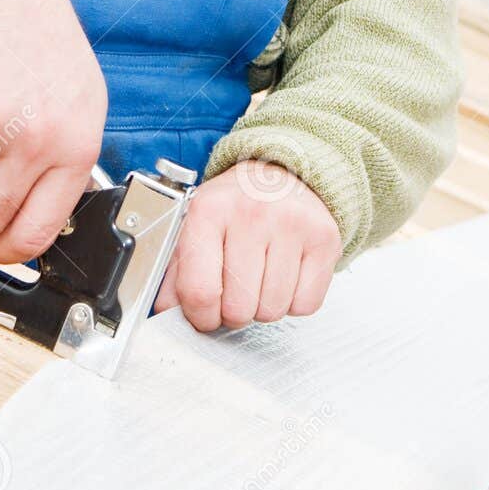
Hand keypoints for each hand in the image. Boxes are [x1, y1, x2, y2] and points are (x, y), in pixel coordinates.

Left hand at [152, 159, 342, 331]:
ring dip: (264, 306)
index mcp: (209, 210)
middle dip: (234, 311)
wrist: (280, 172)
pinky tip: (285, 273)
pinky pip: (305, 305)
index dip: (200, 317)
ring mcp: (291, 224)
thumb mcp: (194, 226)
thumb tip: (164, 313)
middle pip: (238, 308)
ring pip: (272, 311)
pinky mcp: (324, 239)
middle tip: (235, 288)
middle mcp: (251, 213)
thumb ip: (175, 270)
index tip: (204, 313)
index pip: (199, 292)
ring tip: (260, 276)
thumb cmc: (234, 205)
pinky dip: (294, 301)